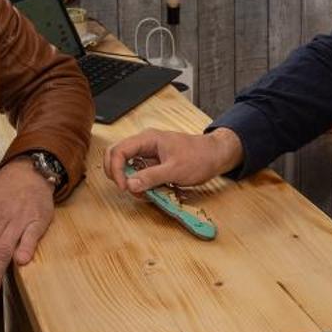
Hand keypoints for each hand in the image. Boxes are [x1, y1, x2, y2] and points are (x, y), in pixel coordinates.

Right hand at [104, 128, 241, 194]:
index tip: (124, 187)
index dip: (115, 170)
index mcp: (147, 139)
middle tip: (128, 189)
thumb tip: (130, 185)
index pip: (119, 151)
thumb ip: (151, 177)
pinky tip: (156, 190)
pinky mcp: (154, 164)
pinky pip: (140, 174)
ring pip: (128, 168)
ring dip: (133, 182)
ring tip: (148, 192)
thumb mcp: (175, 170)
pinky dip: (143, 185)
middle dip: (118, 175)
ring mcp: (149, 154)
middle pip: (117, 157)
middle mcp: (145, 145)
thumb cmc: (199, 157)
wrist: (216, 156)